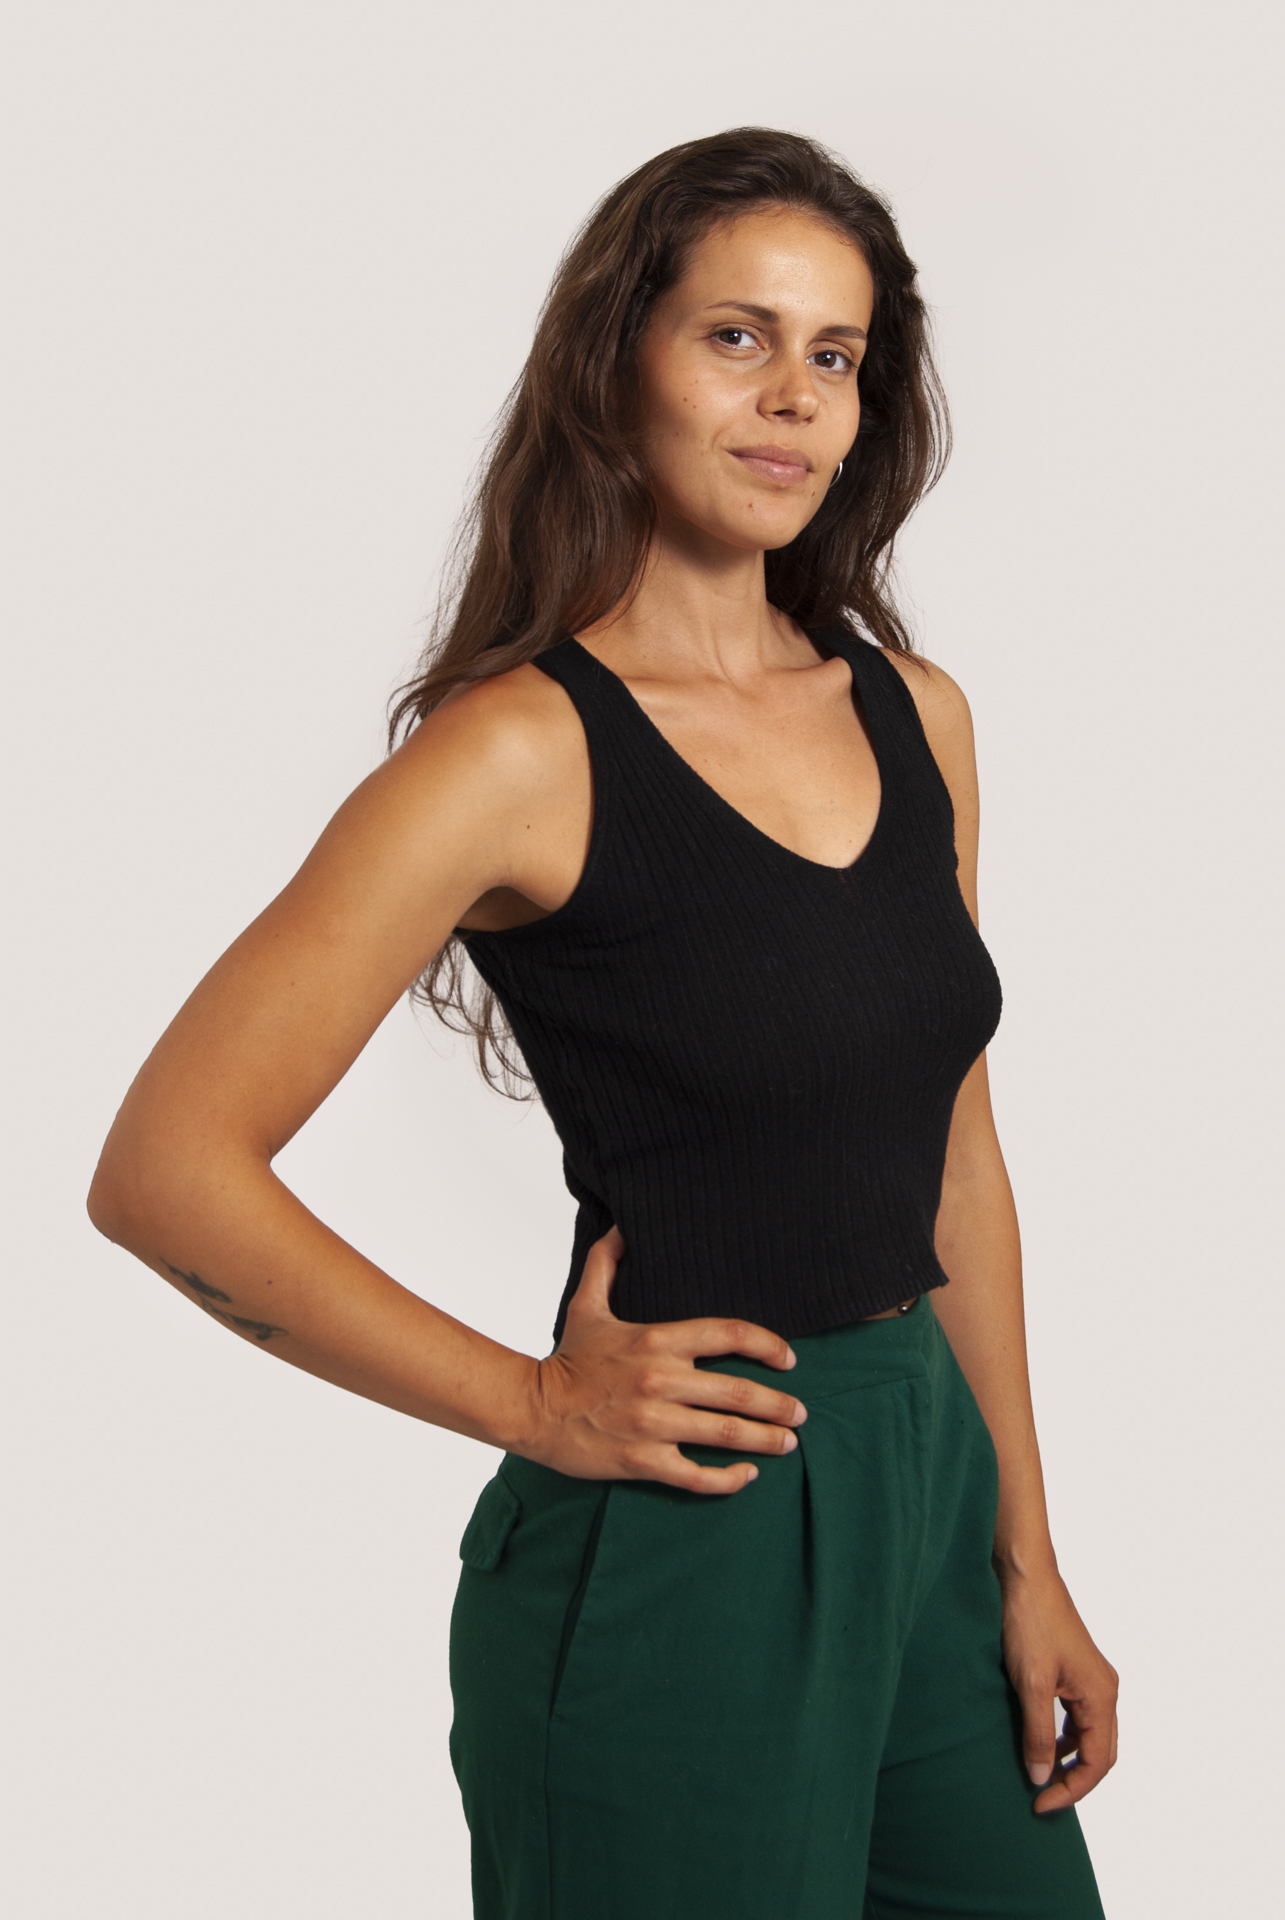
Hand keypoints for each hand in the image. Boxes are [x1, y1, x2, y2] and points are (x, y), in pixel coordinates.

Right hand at [519, 1226, 806, 1493]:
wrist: (532, 1409)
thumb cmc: (567, 1358)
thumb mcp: (587, 1305)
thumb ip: (607, 1262)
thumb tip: (621, 1226)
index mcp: (656, 1341)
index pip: (729, 1334)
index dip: (768, 1344)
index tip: (789, 1359)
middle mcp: (661, 1381)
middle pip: (740, 1392)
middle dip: (780, 1405)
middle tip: (800, 1413)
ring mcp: (654, 1424)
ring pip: (727, 1434)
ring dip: (766, 1440)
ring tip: (788, 1442)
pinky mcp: (644, 1461)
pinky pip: (698, 1475)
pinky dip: (730, 1478)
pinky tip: (749, 1474)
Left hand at [999, 1563, 1118, 1813]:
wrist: (1025, 1576)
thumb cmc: (1030, 1622)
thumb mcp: (1031, 1683)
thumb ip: (1037, 1733)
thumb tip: (1040, 1776)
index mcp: (1102, 1695)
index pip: (1098, 1763)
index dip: (1072, 1790)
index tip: (1040, 1803)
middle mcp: (1105, 1689)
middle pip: (1101, 1752)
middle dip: (1075, 1780)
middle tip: (1042, 1798)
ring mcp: (1092, 1678)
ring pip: (1090, 1735)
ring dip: (1069, 1759)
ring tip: (1040, 1776)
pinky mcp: (1075, 1670)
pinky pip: (1077, 1716)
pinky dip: (1063, 1736)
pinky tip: (1040, 1741)